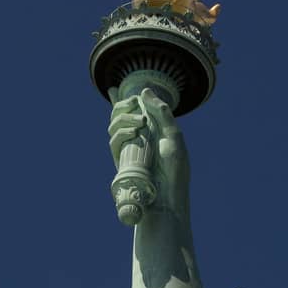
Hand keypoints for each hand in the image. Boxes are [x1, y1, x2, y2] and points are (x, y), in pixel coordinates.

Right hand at [107, 89, 189, 218]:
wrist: (168, 198)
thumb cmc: (175, 170)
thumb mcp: (173, 136)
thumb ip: (162, 113)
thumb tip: (144, 91)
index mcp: (152, 131)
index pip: (133, 112)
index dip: (120, 101)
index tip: (112, 89)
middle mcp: (138, 139)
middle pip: (119, 115)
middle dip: (122, 105)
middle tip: (132, 102)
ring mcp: (128, 150)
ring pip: (114, 126)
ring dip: (124, 118)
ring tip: (140, 123)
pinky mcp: (121, 161)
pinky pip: (113, 142)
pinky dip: (121, 133)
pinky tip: (133, 133)